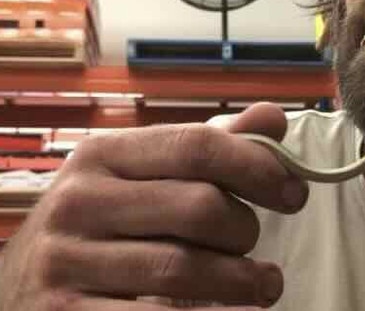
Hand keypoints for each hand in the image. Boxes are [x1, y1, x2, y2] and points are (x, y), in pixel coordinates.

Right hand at [0, 102, 307, 309]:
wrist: (18, 286)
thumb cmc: (103, 223)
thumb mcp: (142, 175)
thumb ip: (208, 147)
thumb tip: (273, 119)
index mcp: (104, 154)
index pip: (198, 146)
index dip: (259, 167)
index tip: (296, 192)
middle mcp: (80, 202)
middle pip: (200, 208)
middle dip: (246, 230)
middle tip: (255, 245)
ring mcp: (66, 263)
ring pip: (183, 270)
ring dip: (241, 281)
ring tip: (265, 286)